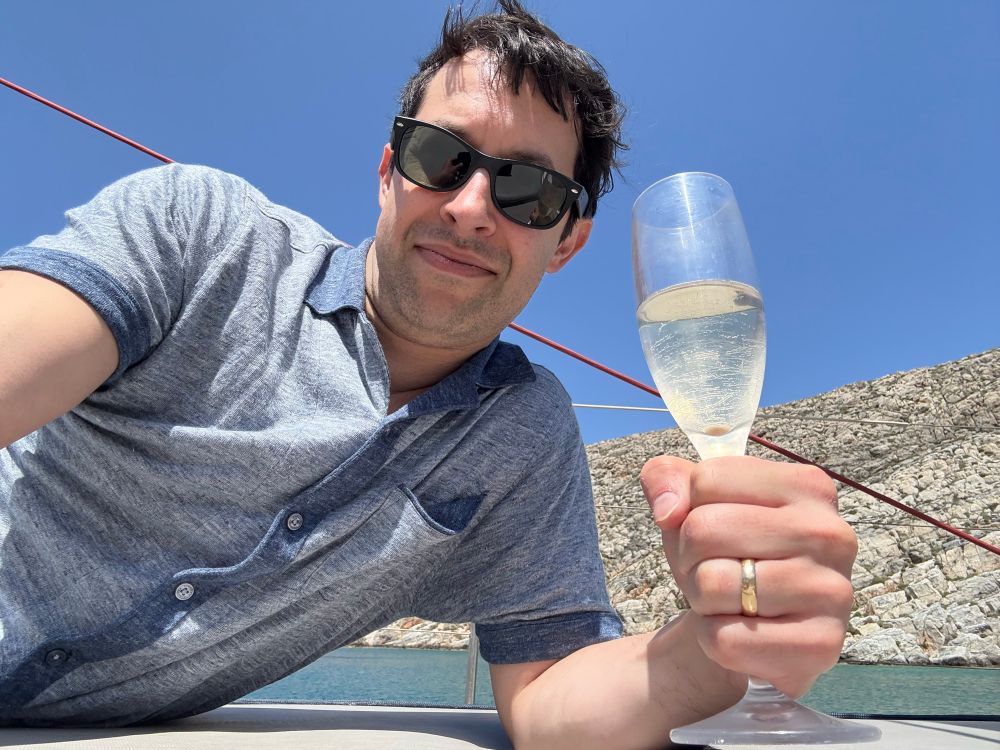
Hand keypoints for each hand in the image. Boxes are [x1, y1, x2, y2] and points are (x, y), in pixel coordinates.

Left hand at [640, 455, 857, 697]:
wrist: (751, 634)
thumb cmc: (725, 556)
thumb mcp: (691, 505)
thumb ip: (665, 479)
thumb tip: (668, 511)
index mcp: (807, 486)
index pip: (707, 480)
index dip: (687, 512)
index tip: (710, 533)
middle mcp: (831, 533)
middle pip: (704, 529)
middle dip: (689, 558)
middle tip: (712, 572)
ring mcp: (833, 591)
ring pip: (712, 584)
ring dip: (701, 599)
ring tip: (728, 601)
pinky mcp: (822, 646)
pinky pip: (725, 639)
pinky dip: (713, 639)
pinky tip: (741, 633)